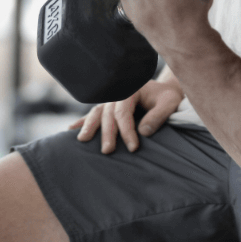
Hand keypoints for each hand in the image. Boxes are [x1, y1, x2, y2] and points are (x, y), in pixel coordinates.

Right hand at [69, 78, 183, 153]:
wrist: (164, 91)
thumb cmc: (167, 98)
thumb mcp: (169, 103)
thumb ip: (158, 116)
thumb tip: (143, 132)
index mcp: (131, 90)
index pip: (125, 112)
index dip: (127, 130)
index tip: (133, 147)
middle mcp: (117, 94)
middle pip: (108, 114)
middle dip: (107, 133)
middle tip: (107, 151)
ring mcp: (110, 101)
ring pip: (97, 113)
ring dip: (89, 126)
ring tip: (83, 140)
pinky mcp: (108, 108)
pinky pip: (93, 115)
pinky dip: (83, 122)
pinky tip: (71, 130)